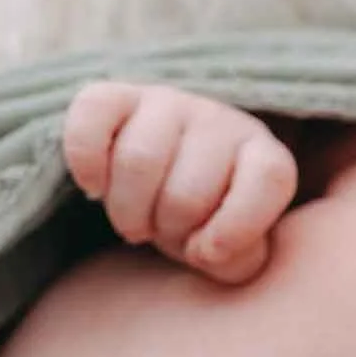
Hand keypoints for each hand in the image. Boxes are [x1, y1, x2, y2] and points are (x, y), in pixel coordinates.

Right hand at [63, 82, 299, 284]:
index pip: (269, 180)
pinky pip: (90, 121)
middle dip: (168, 232)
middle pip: (186, 193)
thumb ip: (239, 259)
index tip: (207, 254)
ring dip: (127, 212)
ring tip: (135, 222)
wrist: (164, 181)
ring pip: (137, 162)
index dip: (236, 229)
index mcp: (263, 156)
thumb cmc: (205, 222)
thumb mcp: (233, 252)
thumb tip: (207, 249)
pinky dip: (86, 166)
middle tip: (164, 234)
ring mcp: (168, 102)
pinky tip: (96, 188)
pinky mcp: (114, 96)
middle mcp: (220, 120)